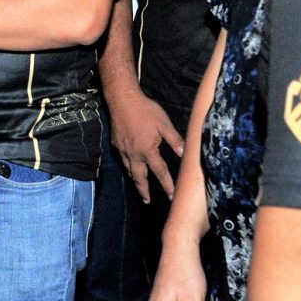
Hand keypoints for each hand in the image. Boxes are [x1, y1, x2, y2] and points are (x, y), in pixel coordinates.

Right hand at [109, 84, 182, 201]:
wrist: (122, 100)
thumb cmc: (146, 110)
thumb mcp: (164, 124)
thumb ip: (175, 140)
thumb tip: (184, 153)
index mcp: (147, 150)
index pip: (160, 172)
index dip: (167, 185)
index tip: (172, 196)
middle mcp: (134, 154)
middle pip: (139, 178)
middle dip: (143, 190)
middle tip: (147, 201)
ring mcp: (123, 150)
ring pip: (129, 170)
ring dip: (135, 181)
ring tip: (139, 188)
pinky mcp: (116, 144)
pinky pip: (123, 161)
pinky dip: (128, 168)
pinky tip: (131, 167)